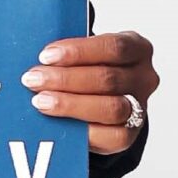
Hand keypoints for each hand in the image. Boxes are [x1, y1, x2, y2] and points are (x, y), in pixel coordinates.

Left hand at [21, 29, 157, 154]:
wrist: (98, 104)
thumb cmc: (87, 69)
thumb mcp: (85, 52)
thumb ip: (70, 47)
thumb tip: (37, 41)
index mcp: (137, 48)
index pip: (114, 47)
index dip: (79, 52)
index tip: (46, 55)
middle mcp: (144, 77)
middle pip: (108, 78)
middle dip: (66, 79)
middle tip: (33, 79)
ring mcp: (140, 108)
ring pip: (111, 108)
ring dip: (70, 104)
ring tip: (40, 101)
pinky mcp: (129, 135)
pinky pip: (109, 136)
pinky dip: (80, 129)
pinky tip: (57, 123)